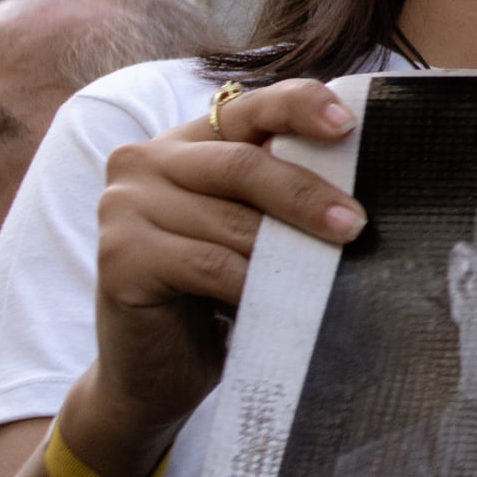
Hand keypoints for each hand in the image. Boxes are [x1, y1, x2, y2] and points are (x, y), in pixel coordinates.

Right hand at [57, 80, 358, 476]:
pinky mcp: (118, 258)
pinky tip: (281, 299)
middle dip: (306, 195)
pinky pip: (208, 264)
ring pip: (229, 220)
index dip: (301, 107)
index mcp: (185, 139)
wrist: (152, 370)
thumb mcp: (247, 226)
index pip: (250, 107)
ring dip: (285, 248)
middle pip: (242, 165)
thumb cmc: (215, 290)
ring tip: (330, 268)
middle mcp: (145, 160)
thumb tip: (359, 180)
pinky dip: (252, 282)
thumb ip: (276, 191)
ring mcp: (123, 206)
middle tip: (355, 224)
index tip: (348, 126)